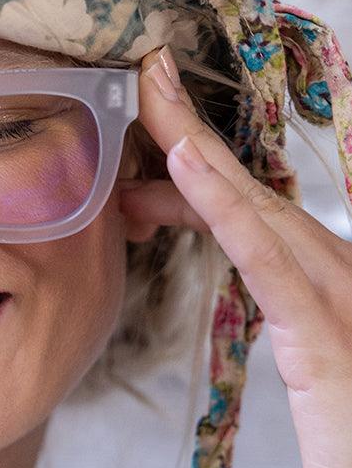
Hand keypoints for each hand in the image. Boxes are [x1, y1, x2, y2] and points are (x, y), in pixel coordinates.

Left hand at [118, 46, 351, 467]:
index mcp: (327, 289)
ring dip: (197, 143)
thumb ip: (302, 342)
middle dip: (189, 131)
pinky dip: (222, 203)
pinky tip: (184, 161)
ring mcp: (339, 298)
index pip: (253, 211)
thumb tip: (283, 319)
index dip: (202, 162)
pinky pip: (263, 256)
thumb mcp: (321, 390)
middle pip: (249, 192)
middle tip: (137, 78)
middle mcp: (338, 277)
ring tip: (149, 88)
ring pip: (254, 205)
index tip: (150, 120)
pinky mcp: (325, 336)